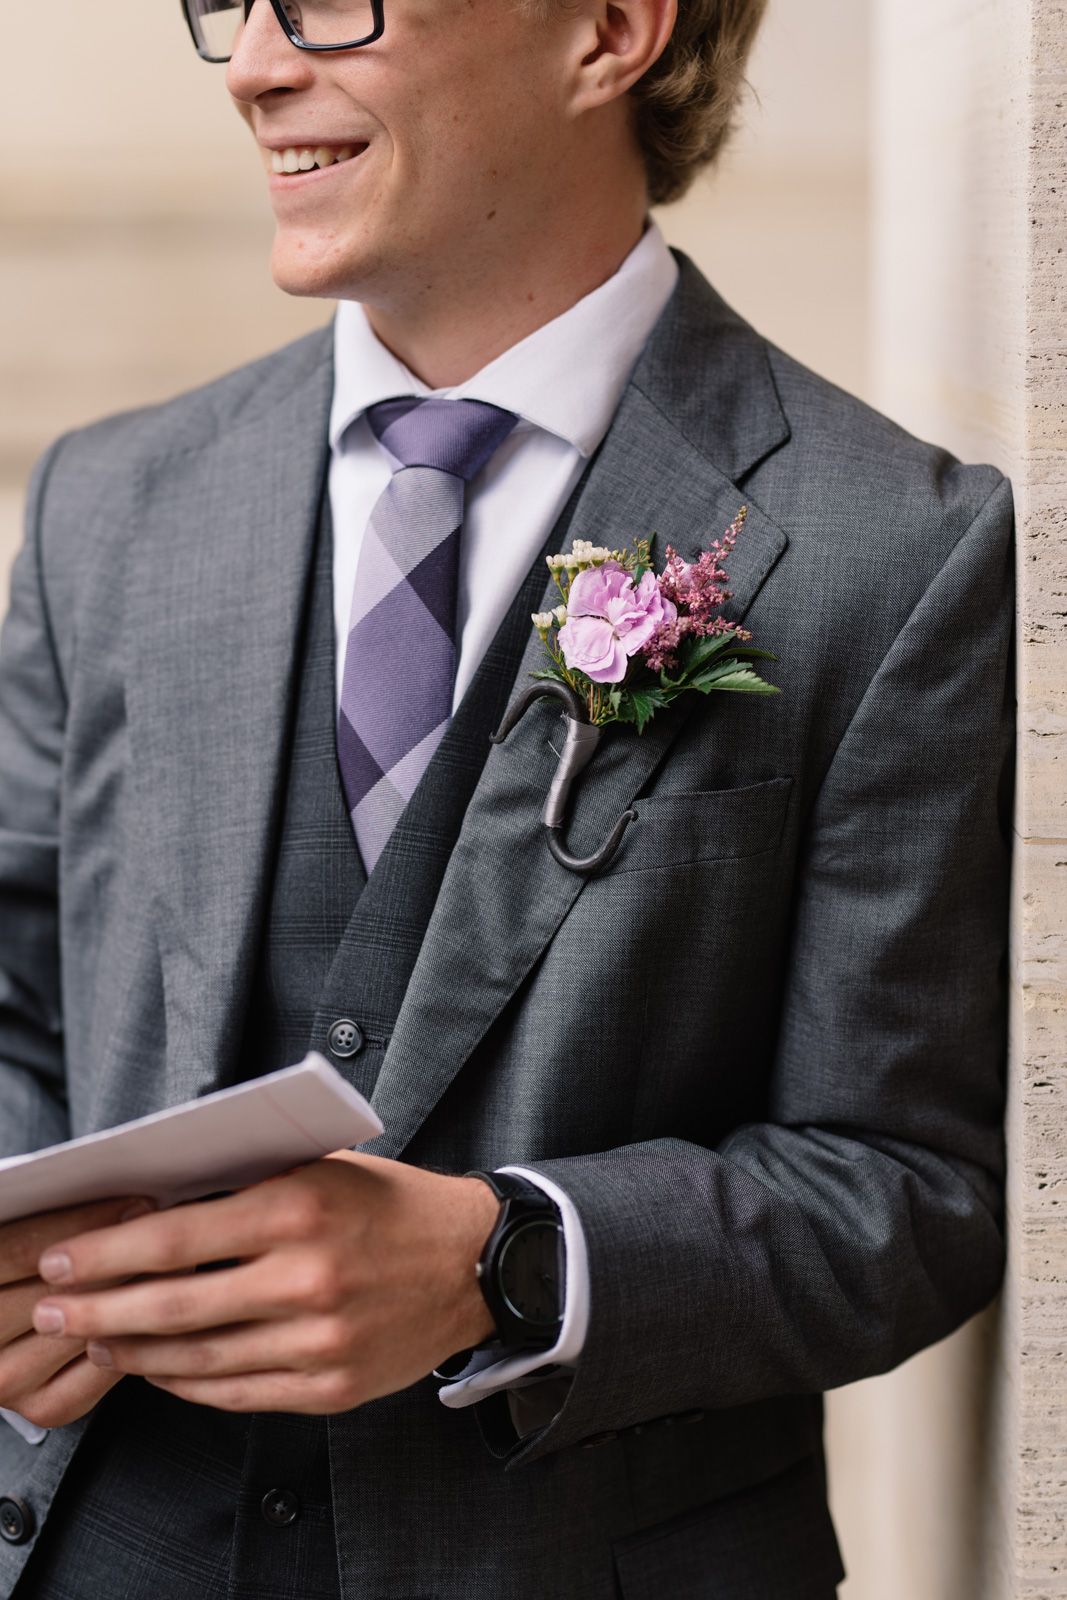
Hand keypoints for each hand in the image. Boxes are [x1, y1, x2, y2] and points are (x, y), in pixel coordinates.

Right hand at [0, 1197, 152, 1428]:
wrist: (3, 1327)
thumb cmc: (14, 1262)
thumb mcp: (13, 1231)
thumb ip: (40, 1218)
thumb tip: (108, 1185)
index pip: (19, 1251)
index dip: (84, 1223)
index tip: (136, 1204)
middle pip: (62, 1292)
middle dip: (125, 1256)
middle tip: (174, 1228)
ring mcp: (9, 1382)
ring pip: (91, 1328)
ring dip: (143, 1292)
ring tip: (183, 1259)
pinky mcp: (46, 1406)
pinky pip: (107, 1365)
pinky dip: (144, 1331)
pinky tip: (168, 1300)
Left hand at [32, 1155, 500, 1413]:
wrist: (476, 1261)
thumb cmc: (392, 1205)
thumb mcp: (323, 1168)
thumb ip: (246, 1186)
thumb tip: (156, 1205)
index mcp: (300, 1209)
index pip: (174, 1237)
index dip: (105, 1254)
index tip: (61, 1261)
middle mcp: (308, 1277)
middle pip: (172, 1305)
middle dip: (97, 1310)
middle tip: (53, 1308)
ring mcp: (321, 1341)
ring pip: (198, 1358)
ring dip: (133, 1353)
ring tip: (97, 1340)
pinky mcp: (333, 1388)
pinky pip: (237, 1394)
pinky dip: (187, 1383)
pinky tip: (159, 1369)